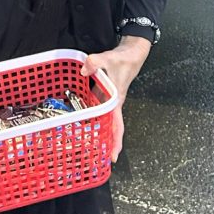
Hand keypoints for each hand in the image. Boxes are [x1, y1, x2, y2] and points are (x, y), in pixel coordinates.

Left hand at [80, 36, 151, 163]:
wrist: (131, 54)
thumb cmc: (123, 60)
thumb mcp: (108, 59)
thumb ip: (95, 63)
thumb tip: (84, 70)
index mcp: (116, 101)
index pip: (116, 126)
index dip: (115, 142)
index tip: (112, 157)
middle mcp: (113, 103)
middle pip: (110, 128)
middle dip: (105, 143)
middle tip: (94, 158)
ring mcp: (108, 99)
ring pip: (103, 119)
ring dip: (97, 131)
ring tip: (86, 145)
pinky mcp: (104, 94)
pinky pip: (97, 108)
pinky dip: (91, 116)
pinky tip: (82, 120)